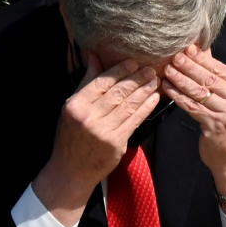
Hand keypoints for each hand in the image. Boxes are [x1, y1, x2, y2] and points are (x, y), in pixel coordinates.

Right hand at [34, 52, 159, 226]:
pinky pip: (135, 120)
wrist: (71, 170)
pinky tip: (154, 98)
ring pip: (129, 105)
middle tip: (150, 68)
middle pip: (118, 92)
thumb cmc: (71, 136)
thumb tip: (94, 55)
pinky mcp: (116, 143)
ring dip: (144, 91)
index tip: (133, 62)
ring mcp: (103, 131)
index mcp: (76, 105)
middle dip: (136, 78)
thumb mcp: (72, 108)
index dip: (119, 70)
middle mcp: (89, 117)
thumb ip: (86, 82)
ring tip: (154, 80)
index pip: (101, 82)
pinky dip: (146, 107)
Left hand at [162, 45, 225, 198]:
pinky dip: (178, 96)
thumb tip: (201, 52)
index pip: (221, 69)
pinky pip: (191, 106)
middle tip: (174, 57)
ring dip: (180, 79)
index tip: (187, 49)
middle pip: (209, 78)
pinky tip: (168, 89)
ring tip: (167, 70)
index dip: (202, 59)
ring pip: (199, 91)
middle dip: (189, 66)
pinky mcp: (215, 125)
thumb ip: (218, 78)